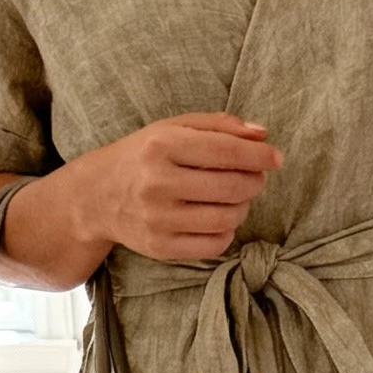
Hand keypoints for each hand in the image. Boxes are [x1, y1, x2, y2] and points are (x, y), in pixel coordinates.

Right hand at [80, 111, 281, 262]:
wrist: (97, 196)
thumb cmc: (143, 156)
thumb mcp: (172, 128)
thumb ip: (217, 125)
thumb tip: (262, 134)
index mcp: (161, 146)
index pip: (225, 151)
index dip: (258, 156)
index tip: (276, 158)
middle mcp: (158, 183)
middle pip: (232, 187)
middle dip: (254, 181)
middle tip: (255, 178)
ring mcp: (158, 219)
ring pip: (227, 218)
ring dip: (243, 207)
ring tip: (236, 197)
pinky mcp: (161, 247)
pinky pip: (214, 244)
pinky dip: (227, 231)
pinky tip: (220, 218)